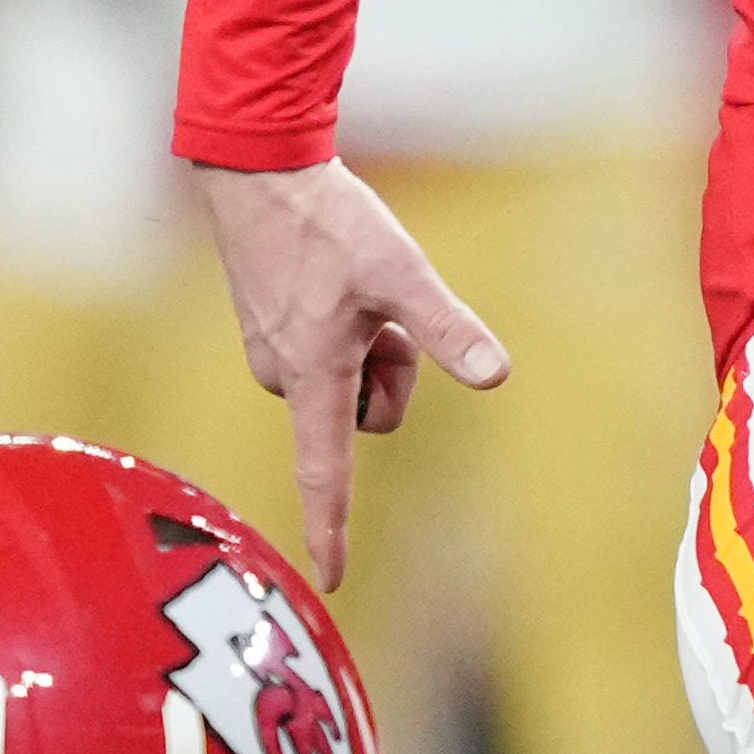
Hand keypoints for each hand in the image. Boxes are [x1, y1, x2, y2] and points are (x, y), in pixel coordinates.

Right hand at [189, 159, 509, 587]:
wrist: (257, 171)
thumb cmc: (327, 224)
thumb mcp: (401, 274)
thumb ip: (447, 329)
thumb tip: (495, 378)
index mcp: (313, 378)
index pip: (326, 474)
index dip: (331, 530)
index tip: (332, 581)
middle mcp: (286, 378)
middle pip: (367, 415)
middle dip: (392, 373)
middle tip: (383, 313)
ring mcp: (274, 354)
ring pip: (352, 382)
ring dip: (372, 346)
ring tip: (356, 288)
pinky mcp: (271, 330)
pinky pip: (330, 355)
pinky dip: (350, 328)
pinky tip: (337, 278)